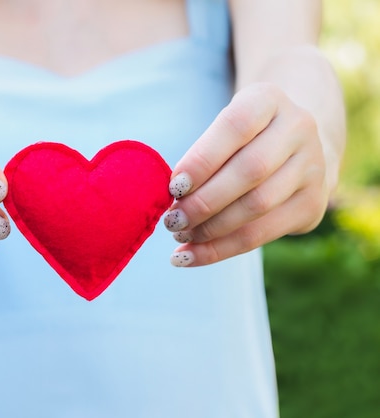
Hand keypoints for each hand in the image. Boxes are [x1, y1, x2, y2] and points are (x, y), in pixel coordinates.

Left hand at [164, 83, 328, 266]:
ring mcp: (313, 167)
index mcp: (269, 99)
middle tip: (172, 220)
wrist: (292, 145)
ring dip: (211, 229)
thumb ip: (201, 155)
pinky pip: (262, 234)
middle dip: (204, 202)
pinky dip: (220, 249)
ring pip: (258, 206)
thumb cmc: (239, 139)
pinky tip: (191, 256)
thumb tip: (171, 197)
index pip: (236, 126)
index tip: (173, 186)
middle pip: (250, 171)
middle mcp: (299, 128)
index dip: (203, 159)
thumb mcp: (222, 129)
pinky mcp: (312, 204)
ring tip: (180, 236)